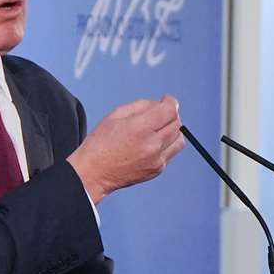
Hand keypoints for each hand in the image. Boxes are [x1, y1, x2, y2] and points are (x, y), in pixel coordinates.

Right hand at [67, 95, 183, 202]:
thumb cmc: (102, 141)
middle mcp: (152, 145)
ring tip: (158, 130)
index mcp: (141, 128)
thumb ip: (143, 105)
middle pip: (177, 124)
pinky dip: (165, 145)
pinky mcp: (157, 170)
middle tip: (159, 115)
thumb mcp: (117, 114)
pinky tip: (151, 144)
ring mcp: (156, 160)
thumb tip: (161, 104)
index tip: (165, 100)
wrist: (94, 173)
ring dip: (172, 131)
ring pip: (179, 139)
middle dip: (170, 115)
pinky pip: (170, 152)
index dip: (170, 102)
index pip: (170, 110)